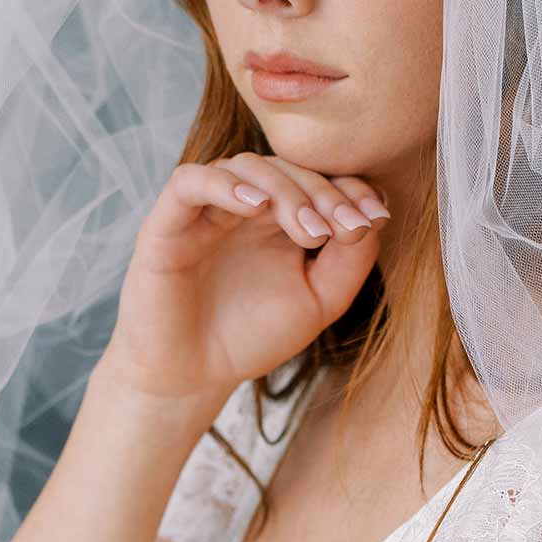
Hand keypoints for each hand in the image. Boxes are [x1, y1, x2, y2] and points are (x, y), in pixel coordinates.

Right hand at [99, 153, 391, 408]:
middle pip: (288, 168)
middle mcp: (245, 206)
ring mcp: (207, 210)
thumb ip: (350, 262)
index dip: (349, 190)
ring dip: (284, 190)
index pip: (319, 179)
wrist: (194, 375)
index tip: (373, 219)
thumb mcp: (319, 301)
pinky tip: (255, 206)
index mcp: (282, 219)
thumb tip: (374, 216)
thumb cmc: (253, 337)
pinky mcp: (167, 222)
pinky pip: (191, 182)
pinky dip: (224, 185)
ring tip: (308, 230)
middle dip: (322, 194)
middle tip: (345, 228)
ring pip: (246, 166)